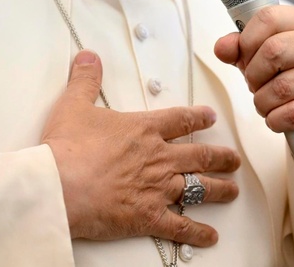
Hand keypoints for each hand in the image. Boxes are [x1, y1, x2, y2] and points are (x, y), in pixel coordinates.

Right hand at [41, 51, 240, 245]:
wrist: (61, 185)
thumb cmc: (67, 149)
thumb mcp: (74, 105)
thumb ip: (86, 80)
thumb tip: (89, 58)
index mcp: (143, 129)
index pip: (180, 120)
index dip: (198, 118)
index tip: (210, 118)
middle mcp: (158, 158)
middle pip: (199, 155)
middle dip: (220, 157)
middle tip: (232, 159)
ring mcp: (157, 188)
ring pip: (199, 188)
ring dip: (219, 189)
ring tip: (231, 190)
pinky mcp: (149, 216)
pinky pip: (181, 226)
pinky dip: (198, 232)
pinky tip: (210, 235)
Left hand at [213, 5, 293, 169]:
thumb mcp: (265, 57)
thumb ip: (241, 49)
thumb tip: (222, 48)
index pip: (267, 18)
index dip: (246, 42)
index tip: (246, 60)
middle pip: (273, 51)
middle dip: (254, 75)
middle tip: (256, 87)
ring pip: (283, 87)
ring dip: (263, 102)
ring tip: (267, 103)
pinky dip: (277, 119)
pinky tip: (279, 118)